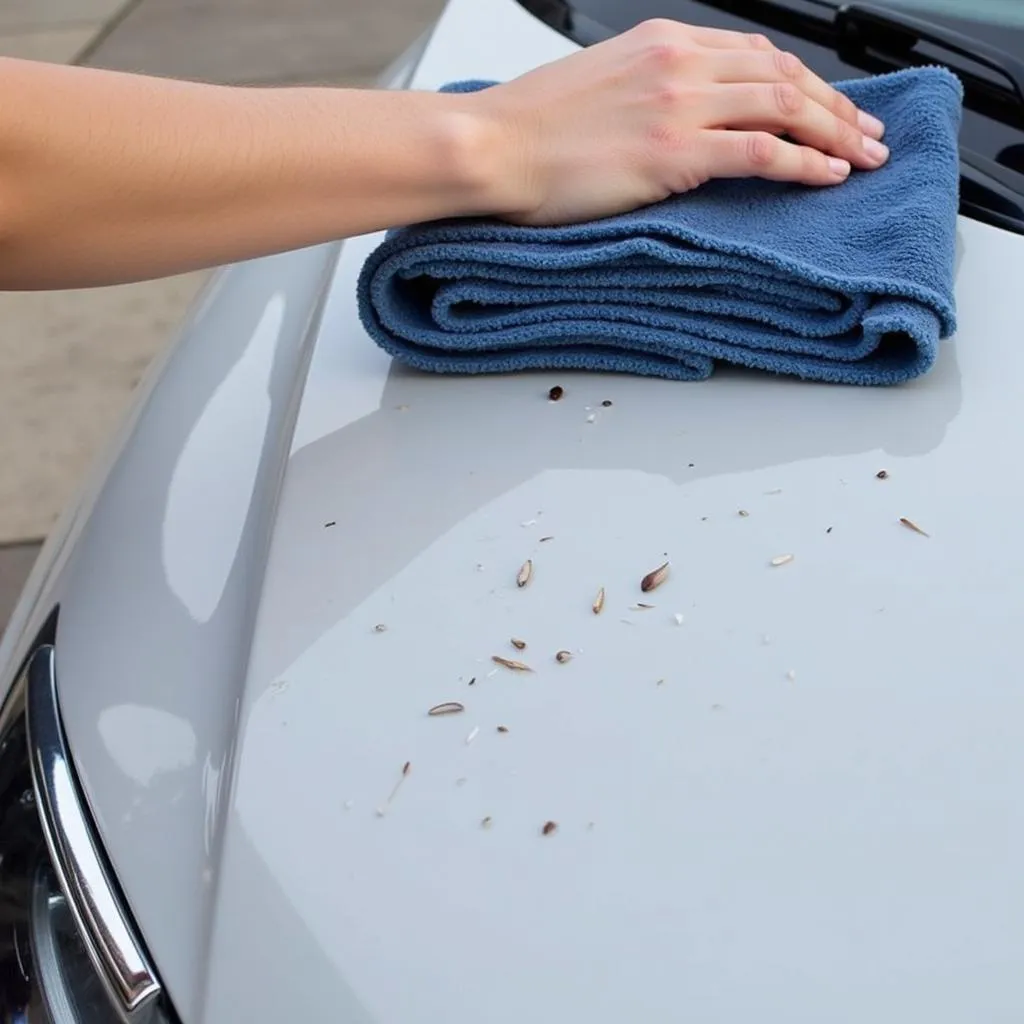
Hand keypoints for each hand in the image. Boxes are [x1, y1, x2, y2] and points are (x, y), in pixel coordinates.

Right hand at [464, 18, 888, 224]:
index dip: (801, 80)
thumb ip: (648, 89)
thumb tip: (675, 117)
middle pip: (782, 74)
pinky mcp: (674, 151)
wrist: (491, 146)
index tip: (825, 104)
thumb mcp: (598, 86)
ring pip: (784, 106)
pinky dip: (804, 161)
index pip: (753, 53)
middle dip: (834, 104)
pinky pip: (761, 150)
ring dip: (834, 131)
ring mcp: (679, 104)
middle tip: (865, 131)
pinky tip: (829, 173)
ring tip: (863, 155)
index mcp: (661, 42)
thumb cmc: (529, 127)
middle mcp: (679, 62)